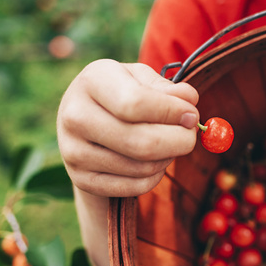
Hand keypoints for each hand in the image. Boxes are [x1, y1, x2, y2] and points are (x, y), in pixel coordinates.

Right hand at [57, 59, 199, 196]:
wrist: (84, 121)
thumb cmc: (121, 93)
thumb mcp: (142, 79)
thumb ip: (168, 88)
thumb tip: (189, 101)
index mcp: (92, 81)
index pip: (136, 103)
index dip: (172, 113)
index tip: (192, 116)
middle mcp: (75, 116)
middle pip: (142, 142)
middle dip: (179, 141)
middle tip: (191, 135)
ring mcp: (73, 151)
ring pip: (142, 167)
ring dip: (168, 158)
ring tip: (169, 144)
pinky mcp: (81, 179)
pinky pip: (134, 186)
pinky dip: (155, 177)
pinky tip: (155, 161)